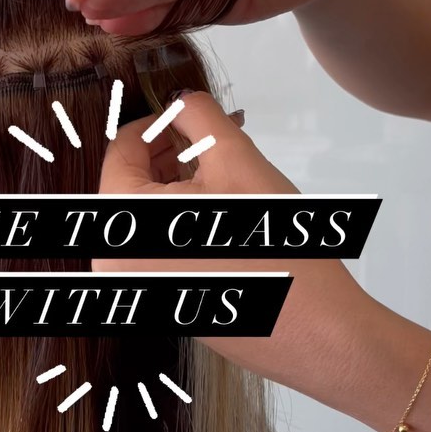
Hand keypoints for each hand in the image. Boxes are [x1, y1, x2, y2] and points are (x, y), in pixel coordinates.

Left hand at [94, 91, 370, 391]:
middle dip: (177, 154)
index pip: (122, 150)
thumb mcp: (236, 160)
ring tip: (233, 176)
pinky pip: (164, 249)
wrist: (316, 332)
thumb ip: (200, 116)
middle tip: (219, 137)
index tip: (192, 115)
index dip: (161, 123)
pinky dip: (189, 225)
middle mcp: (114, 263)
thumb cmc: (274, 250)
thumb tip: (180, 100)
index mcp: (118, 222)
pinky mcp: (163, 308)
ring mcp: (138, 290)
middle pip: (135, 184)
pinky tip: (232, 219)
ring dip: (186, 188)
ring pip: (153, 217)